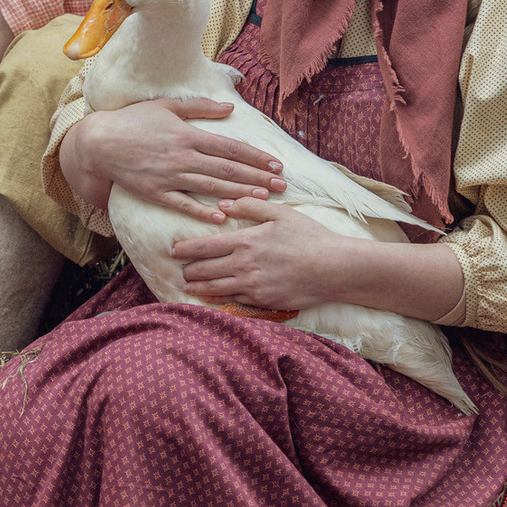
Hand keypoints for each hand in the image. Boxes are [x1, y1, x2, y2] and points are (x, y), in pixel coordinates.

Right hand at [56, 98, 285, 222]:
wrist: (99, 142)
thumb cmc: (132, 120)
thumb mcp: (166, 105)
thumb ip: (199, 107)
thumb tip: (230, 108)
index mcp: (188, 135)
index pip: (231, 148)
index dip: (256, 157)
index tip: (277, 165)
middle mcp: (183, 157)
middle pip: (228, 170)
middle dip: (258, 179)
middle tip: (282, 187)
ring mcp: (169, 176)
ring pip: (212, 188)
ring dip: (240, 195)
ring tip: (263, 200)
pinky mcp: (155, 193)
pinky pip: (183, 205)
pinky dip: (203, 212)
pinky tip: (223, 218)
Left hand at [171, 197, 344, 310]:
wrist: (334, 268)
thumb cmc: (310, 237)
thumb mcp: (281, 214)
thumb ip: (250, 207)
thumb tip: (224, 204)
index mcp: (245, 241)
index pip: (203, 247)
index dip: (183, 249)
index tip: (172, 250)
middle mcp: (243, 265)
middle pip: (203, 270)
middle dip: (188, 270)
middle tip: (180, 269)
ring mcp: (251, 286)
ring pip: (213, 288)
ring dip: (197, 287)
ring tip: (187, 285)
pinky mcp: (262, 301)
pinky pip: (231, 301)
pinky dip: (216, 299)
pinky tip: (209, 298)